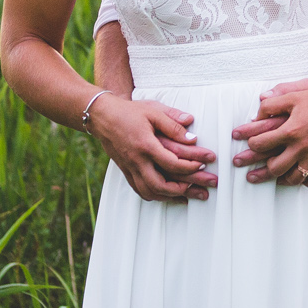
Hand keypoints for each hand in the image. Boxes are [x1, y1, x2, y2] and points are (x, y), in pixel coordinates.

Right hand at [88, 96, 217, 201]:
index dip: (191, 166)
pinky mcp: (125, 171)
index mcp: (146, 145)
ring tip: (187, 196)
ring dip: (169, 197)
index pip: (172, 163)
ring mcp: (130, 168)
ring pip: (149, 192)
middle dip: (184, 189)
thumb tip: (193, 136)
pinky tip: (166, 196)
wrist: (103, 117)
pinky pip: (139, 190)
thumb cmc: (130, 112)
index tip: (205, 163)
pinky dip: (154, 196)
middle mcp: (137, 161)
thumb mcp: (154, 111)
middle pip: (160, 185)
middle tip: (201, 187)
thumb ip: (173, 123)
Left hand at [230, 77, 307, 186]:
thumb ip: (272, 103)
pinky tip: (299, 177)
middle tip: (258, 167)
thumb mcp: (293, 95)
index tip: (251, 143)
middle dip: (263, 169)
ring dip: (282, 179)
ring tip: (277, 176)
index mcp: (290, 130)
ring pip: (294, 178)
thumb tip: (256, 114)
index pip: (262, 143)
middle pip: (275, 167)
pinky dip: (305, 181)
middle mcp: (301, 146)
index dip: (252, 144)